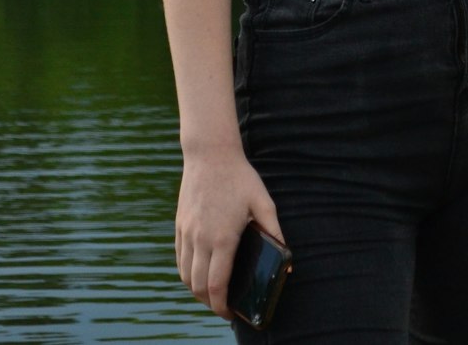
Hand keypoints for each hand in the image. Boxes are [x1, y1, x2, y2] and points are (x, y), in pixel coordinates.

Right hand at [175, 146, 284, 319]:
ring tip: (211, 293)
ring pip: (185, 275)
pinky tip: (198, 272)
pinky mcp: (180, 225)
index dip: (222, 306)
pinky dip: (187, 273)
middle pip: (198, 287)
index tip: (230, 314)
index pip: (216, 285)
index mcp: (222, 238)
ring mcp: (187, 232)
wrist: (210, 153)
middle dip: (210, 303)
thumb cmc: (240, 177)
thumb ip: (275, 232)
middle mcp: (200, 239)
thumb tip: (288, 259)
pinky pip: (179, 259)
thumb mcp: (264, 202)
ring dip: (196, 291)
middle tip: (224, 306)